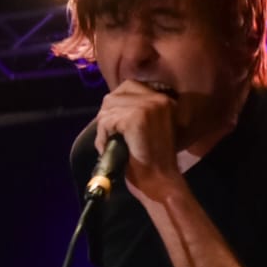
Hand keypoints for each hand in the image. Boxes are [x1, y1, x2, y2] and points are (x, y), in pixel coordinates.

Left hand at [95, 81, 180, 201]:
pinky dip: (102, 136)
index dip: (117, 105)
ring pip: (109, 107)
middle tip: (110, 135)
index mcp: (164, 98)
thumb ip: (138, 110)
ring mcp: (148, 106)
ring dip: (104, 127)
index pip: (129, 87)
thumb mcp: (151, 127)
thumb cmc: (153, 158)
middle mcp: (158, 98)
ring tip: (110, 144)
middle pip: (115, 94)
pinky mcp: (136, 118)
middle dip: (108, 114)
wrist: (159, 179)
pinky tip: (108, 148)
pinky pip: (107, 121)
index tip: (116, 125)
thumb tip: (112, 103)